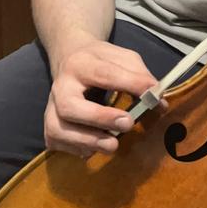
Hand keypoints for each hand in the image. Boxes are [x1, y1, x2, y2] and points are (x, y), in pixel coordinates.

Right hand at [44, 39, 164, 158]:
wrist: (70, 57)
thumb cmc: (101, 61)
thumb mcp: (123, 58)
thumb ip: (141, 76)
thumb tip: (159, 103)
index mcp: (81, 63)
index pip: (103, 73)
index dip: (129, 84)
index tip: (151, 95)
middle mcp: (61, 86)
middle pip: (69, 106)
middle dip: (99, 118)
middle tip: (127, 123)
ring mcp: (51, 107)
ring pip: (58, 129)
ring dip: (87, 140)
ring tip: (113, 144)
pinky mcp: (48, 126)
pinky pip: (56, 142)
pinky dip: (76, 149)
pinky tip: (94, 147)